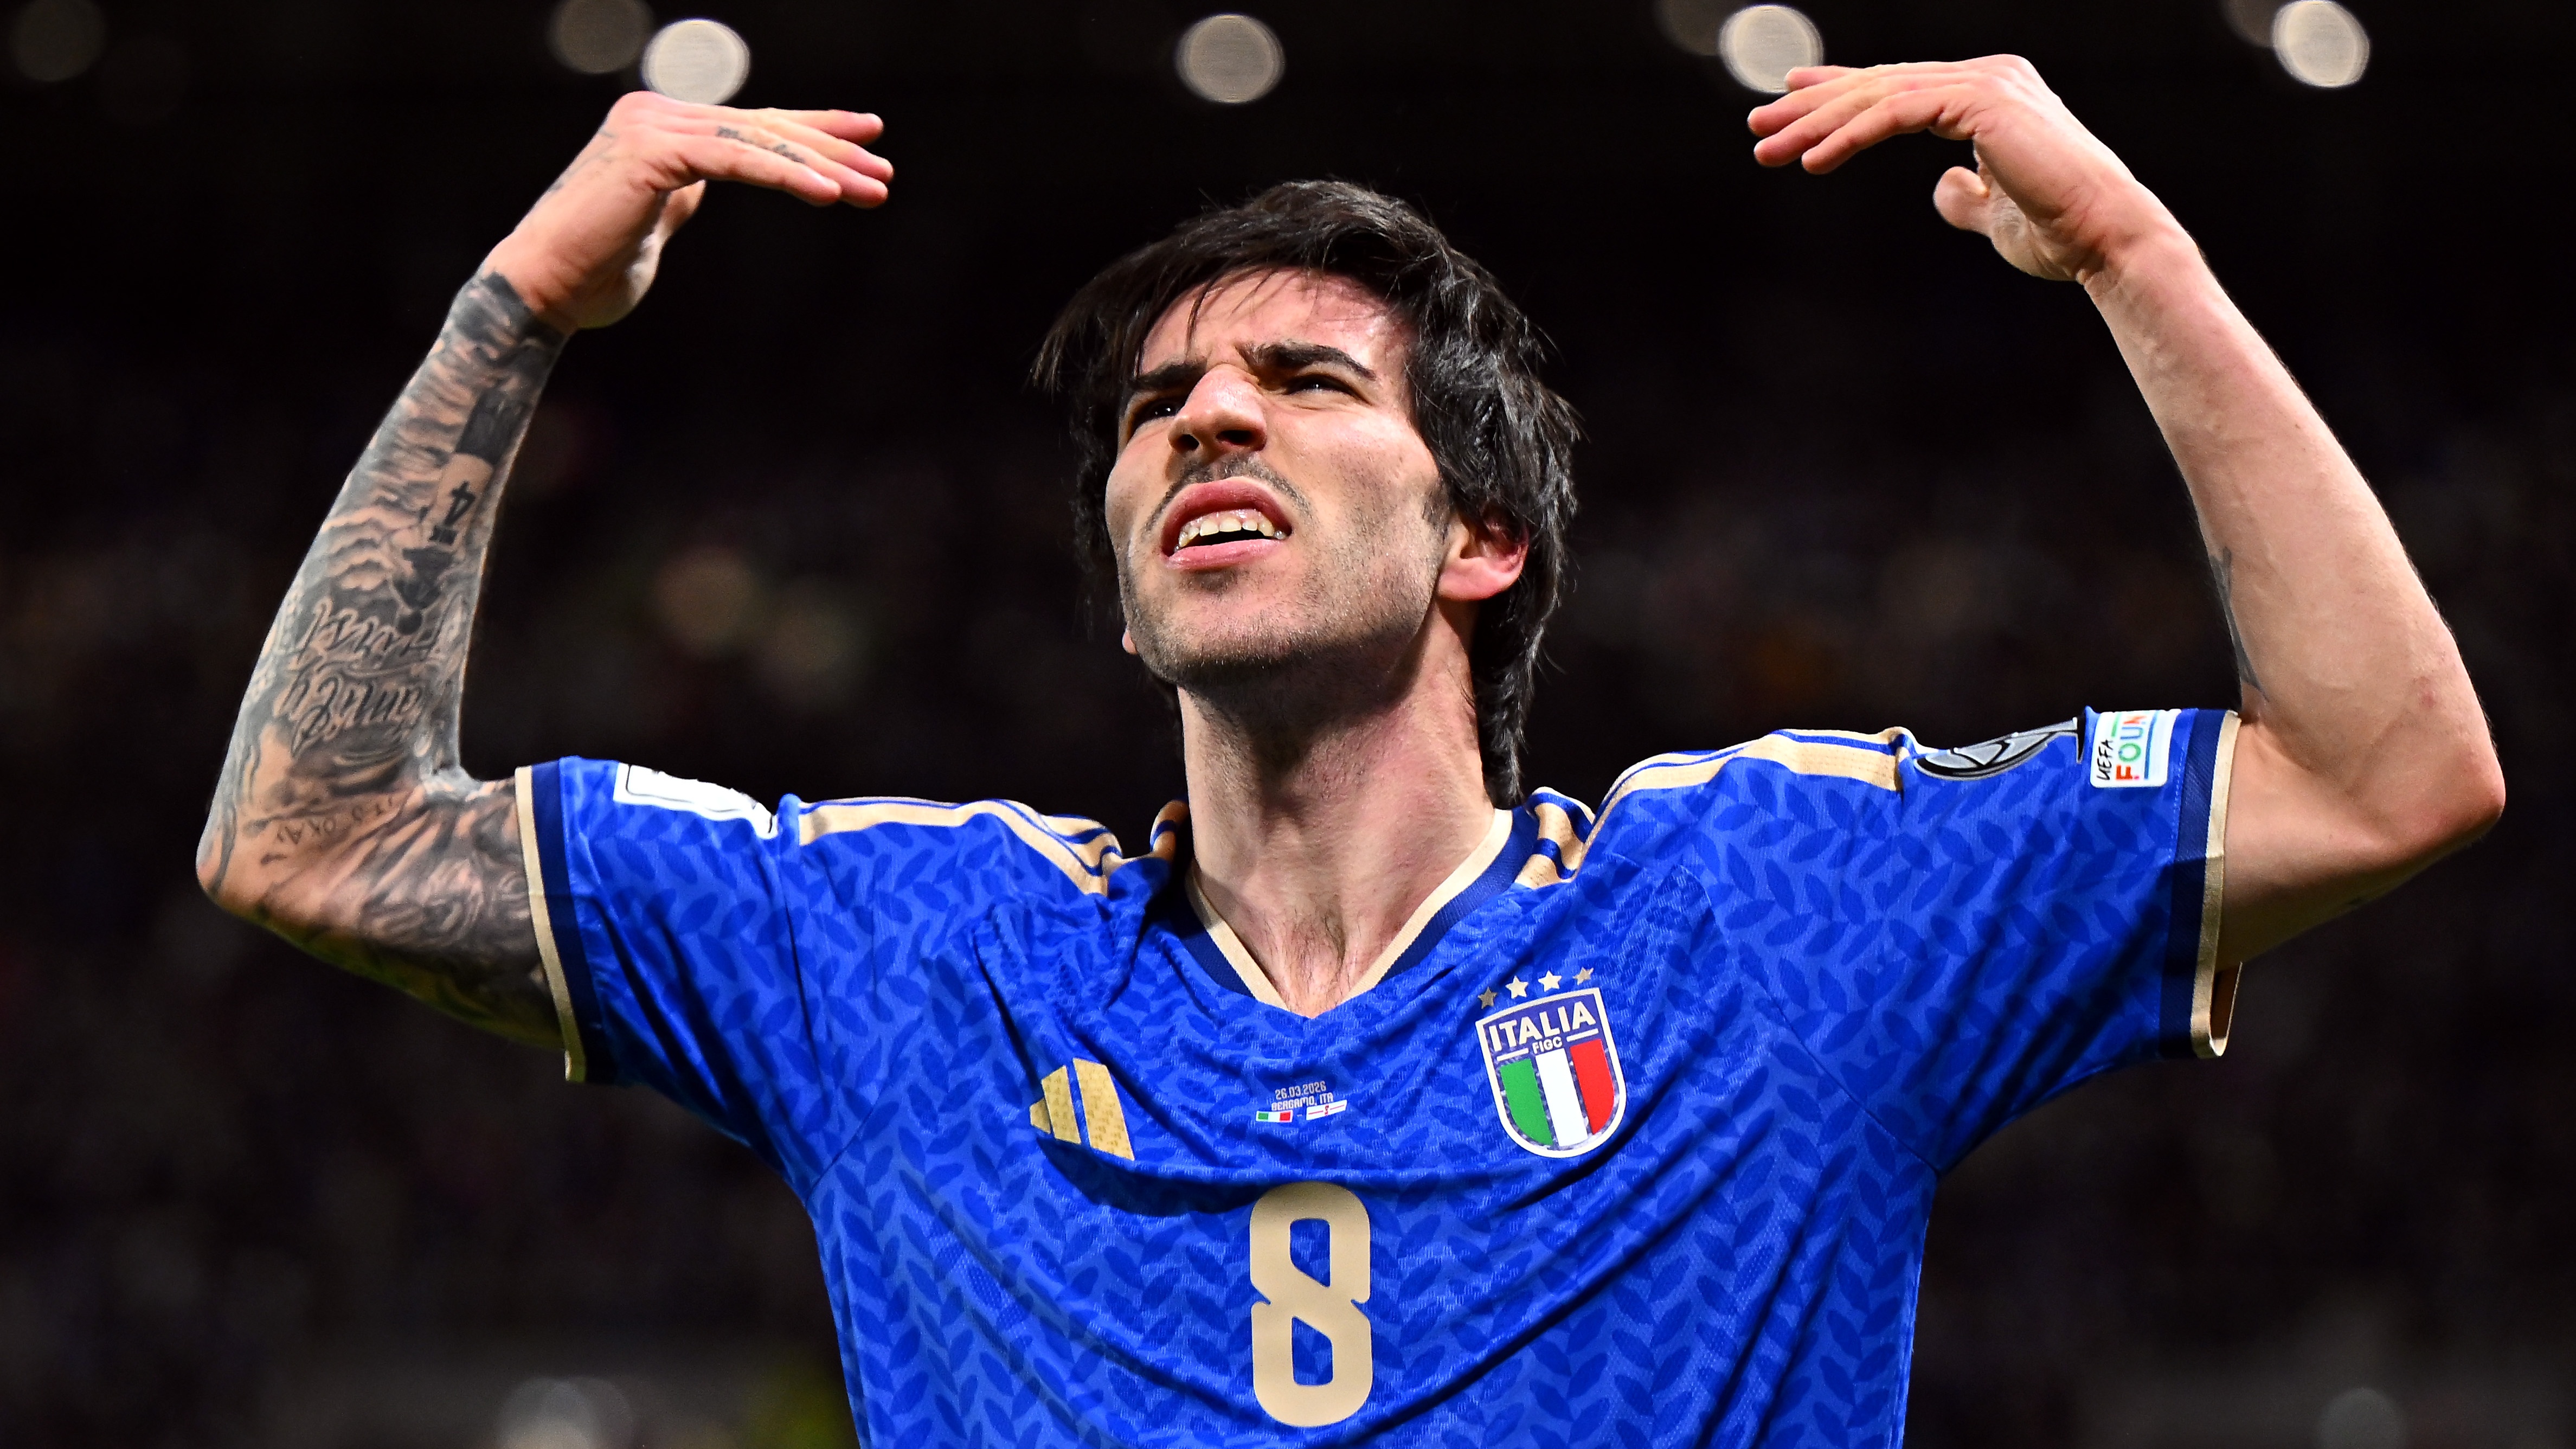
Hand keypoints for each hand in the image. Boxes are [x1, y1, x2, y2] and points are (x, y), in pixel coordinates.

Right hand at [484, 91, 892, 330]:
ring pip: (757, 142)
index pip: (752, 125)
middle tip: (884, 174)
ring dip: (822, 168)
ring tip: (873, 191)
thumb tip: (701, 188)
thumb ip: (680, 195)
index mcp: (660, 129)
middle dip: (830, 151)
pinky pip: (735, 160)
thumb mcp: (655, 222)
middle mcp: (655, 115)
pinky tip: (829, 196)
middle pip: (763, 129)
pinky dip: (785, 175)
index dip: (812, 131)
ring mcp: (651, 127)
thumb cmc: (594, 272)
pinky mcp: (650, 152)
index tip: (867, 138)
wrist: (541, 292)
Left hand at [1747, 57, 2179, 284]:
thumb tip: (1941, 187)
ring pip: (1881, 95)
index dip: (1841, 94)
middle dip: (1814, 107)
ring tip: (1769, 149)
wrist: (2104, 239)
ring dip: (1818, 124)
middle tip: (1759, 127)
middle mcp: (1988, 76)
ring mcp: (1986, 83)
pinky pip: (1898, 113)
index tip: (1790, 102)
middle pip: (1881, 85)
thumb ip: (1966, 197)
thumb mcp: (1995, 215)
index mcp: (1990, 94)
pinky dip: (1852, 135)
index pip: (1899, 88)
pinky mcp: (1982, 102)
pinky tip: (1813, 161)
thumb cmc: (2059, 233)